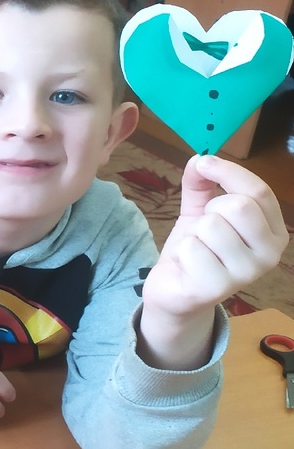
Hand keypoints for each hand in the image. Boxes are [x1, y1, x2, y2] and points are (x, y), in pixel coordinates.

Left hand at [139, 155, 287, 367]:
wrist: (174, 292)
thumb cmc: (196, 250)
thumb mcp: (200, 212)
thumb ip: (201, 184)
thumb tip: (200, 157)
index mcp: (273, 232)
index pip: (259, 191)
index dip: (228, 171)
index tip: (204, 163)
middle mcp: (270, 255)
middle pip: (238, 206)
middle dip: (210, 210)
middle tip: (203, 228)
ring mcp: (246, 275)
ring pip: (211, 226)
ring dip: (193, 234)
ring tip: (196, 250)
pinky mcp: (217, 288)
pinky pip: (191, 248)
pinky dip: (181, 253)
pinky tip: (186, 267)